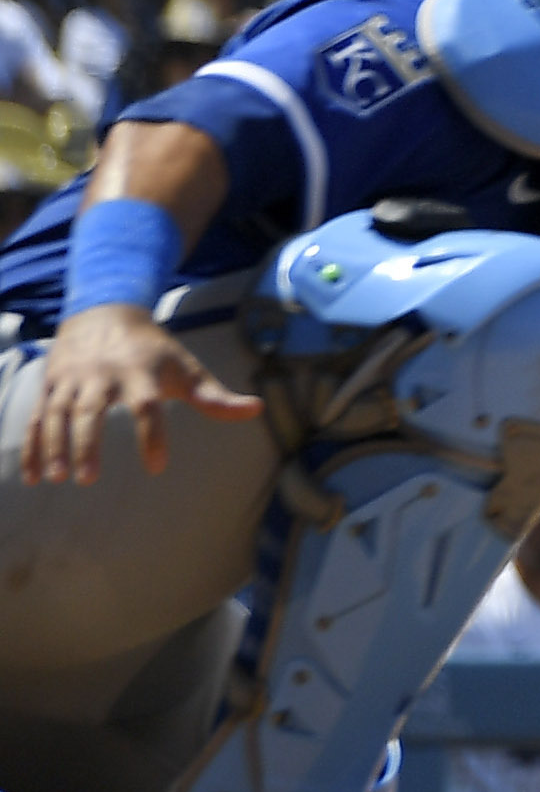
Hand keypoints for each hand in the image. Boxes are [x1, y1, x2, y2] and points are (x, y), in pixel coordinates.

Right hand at [19, 306, 261, 484]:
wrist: (105, 312)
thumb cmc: (153, 350)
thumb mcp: (186, 368)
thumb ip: (214, 396)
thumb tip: (257, 410)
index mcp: (140, 372)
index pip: (147, 405)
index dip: (152, 435)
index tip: (157, 467)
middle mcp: (103, 375)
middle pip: (91, 410)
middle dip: (87, 443)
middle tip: (88, 479)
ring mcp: (72, 380)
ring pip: (57, 414)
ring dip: (54, 445)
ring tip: (56, 478)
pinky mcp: (50, 385)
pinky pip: (35, 417)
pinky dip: (31, 446)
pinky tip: (32, 477)